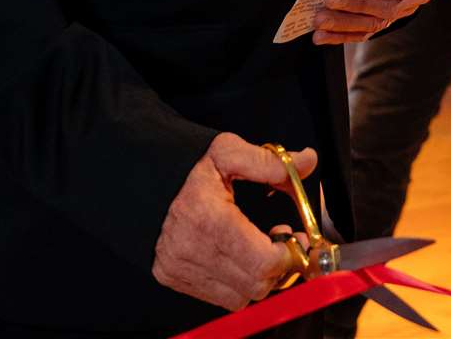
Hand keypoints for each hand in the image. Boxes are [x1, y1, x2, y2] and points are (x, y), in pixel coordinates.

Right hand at [152, 134, 316, 310]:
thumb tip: (308, 160)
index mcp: (208, 219)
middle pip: (256, 285)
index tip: (294, 237)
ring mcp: (180, 267)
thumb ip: (269, 162)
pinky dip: (236, 284)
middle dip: (277, 266)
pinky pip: (220, 298)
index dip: (287, 254)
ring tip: (257, 247)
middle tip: (280, 240)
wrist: (143, 180)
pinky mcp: (172, 277)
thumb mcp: (227, 152)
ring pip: (241, 297)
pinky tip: (236, 257)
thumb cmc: (187, 168)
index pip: (264, 262)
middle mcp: (191, 250)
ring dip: (257, 277)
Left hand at [312, 0, 442, 44]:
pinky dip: (342, 34)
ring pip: (375, 23)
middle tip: (330, 1)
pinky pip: (365, 31)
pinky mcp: (387, 19)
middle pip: (388, 6)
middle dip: (355, 5)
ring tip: (320, 19)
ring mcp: (404, 9)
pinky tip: (323, 35)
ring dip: (345, 23)